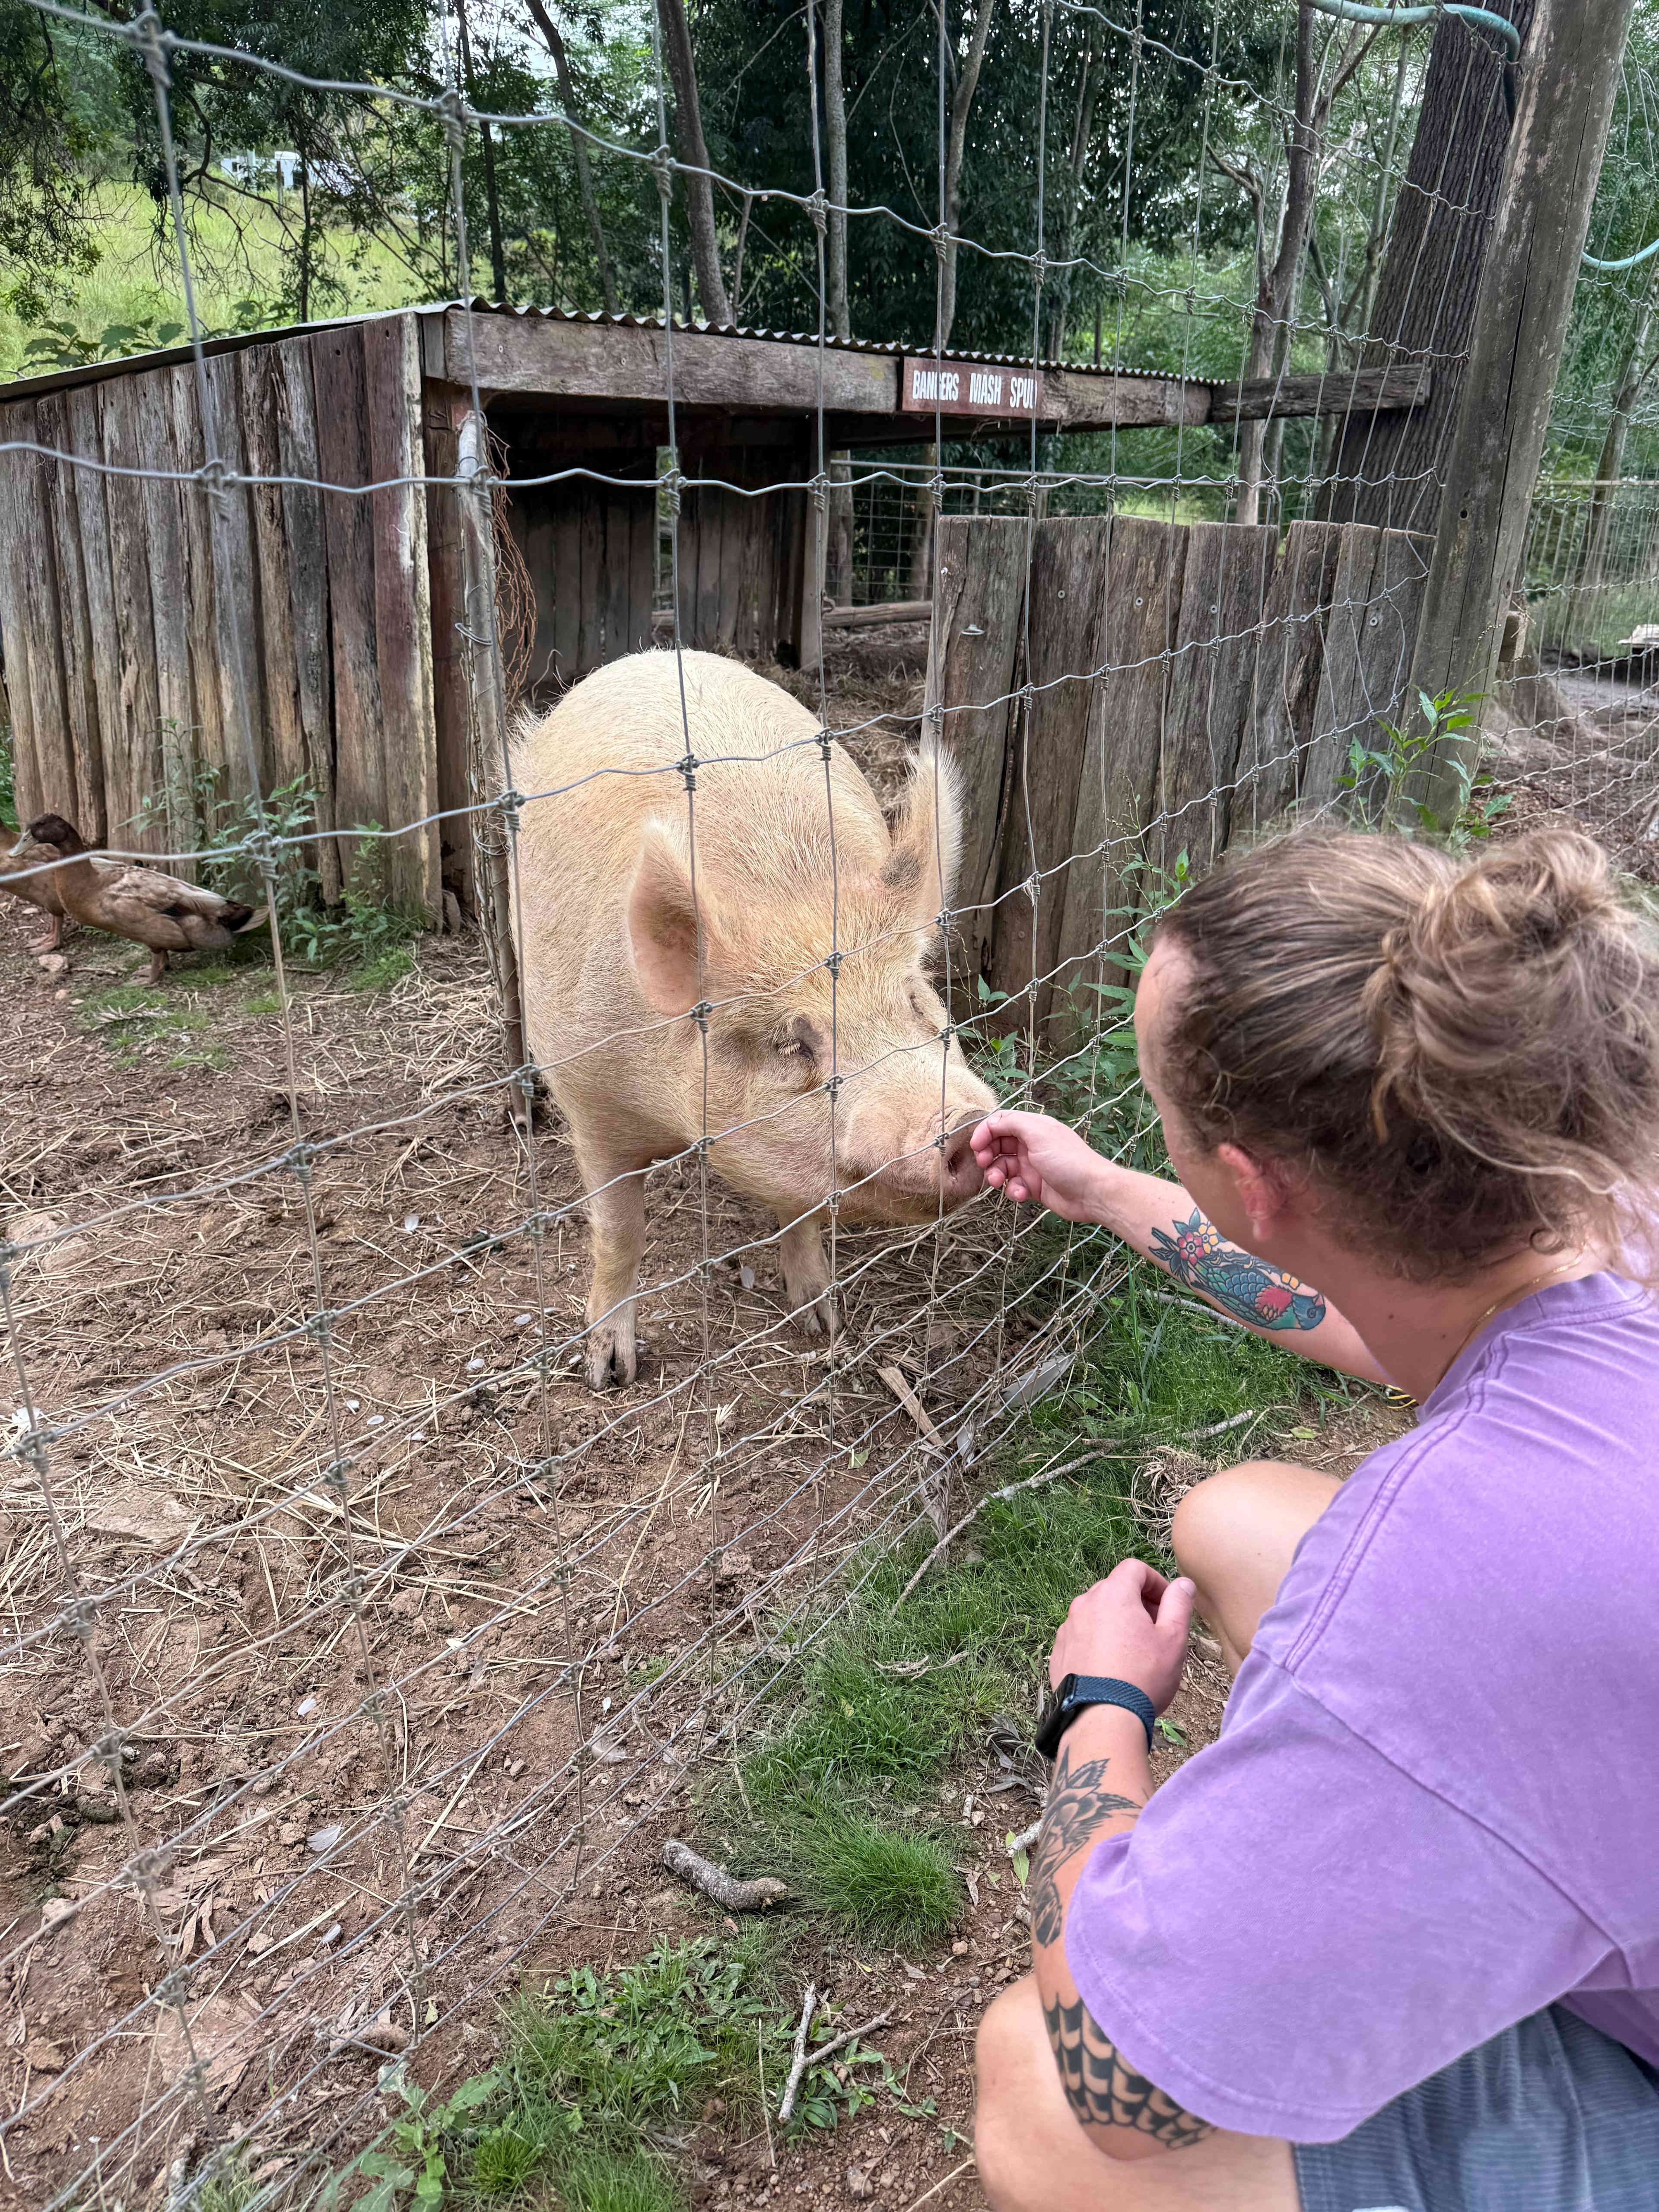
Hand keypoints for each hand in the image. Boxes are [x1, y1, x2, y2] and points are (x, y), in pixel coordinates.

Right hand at [970, 1110, 1107, 1223]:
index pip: (1001, 1123)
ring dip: (996, 1174)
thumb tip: (992, 1123)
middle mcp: (1032, 1145)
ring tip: (998, 1182)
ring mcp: (1032, 1166)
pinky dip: (1013, 1190)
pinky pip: (1013, 1186)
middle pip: (998, 1145)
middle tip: (985, 1163)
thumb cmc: (1069, 1161)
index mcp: (1034, 1127)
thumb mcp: (1038, 1133)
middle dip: (988, 1154)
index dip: (986, 1132)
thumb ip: (1012, 1123)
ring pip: (1002, 1167)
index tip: (977, 1145)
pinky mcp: (1034, 1187)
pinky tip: (1021, 1194)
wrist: (1092, 1193)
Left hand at [1049, 1558, 1194, 1714]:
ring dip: (1117, 1622)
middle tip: (1156, 1630)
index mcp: (1113, 1594)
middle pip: (1115, 1589)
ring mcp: (1068, 1628)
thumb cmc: (1143, 1677)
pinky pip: (1082, 1635)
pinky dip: (1098, 1641)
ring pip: (1097, 1613)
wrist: (1101, 1719)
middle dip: (1138, 1603)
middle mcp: (1084, 1604)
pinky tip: (1111, 1667)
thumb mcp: (1173, 1639)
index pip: (1134, 1568)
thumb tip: (1182, 1584)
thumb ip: (1179, 1604)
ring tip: (1134, 1652)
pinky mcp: (1059, 1651)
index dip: (1156, 1582)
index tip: (1168, 1605)